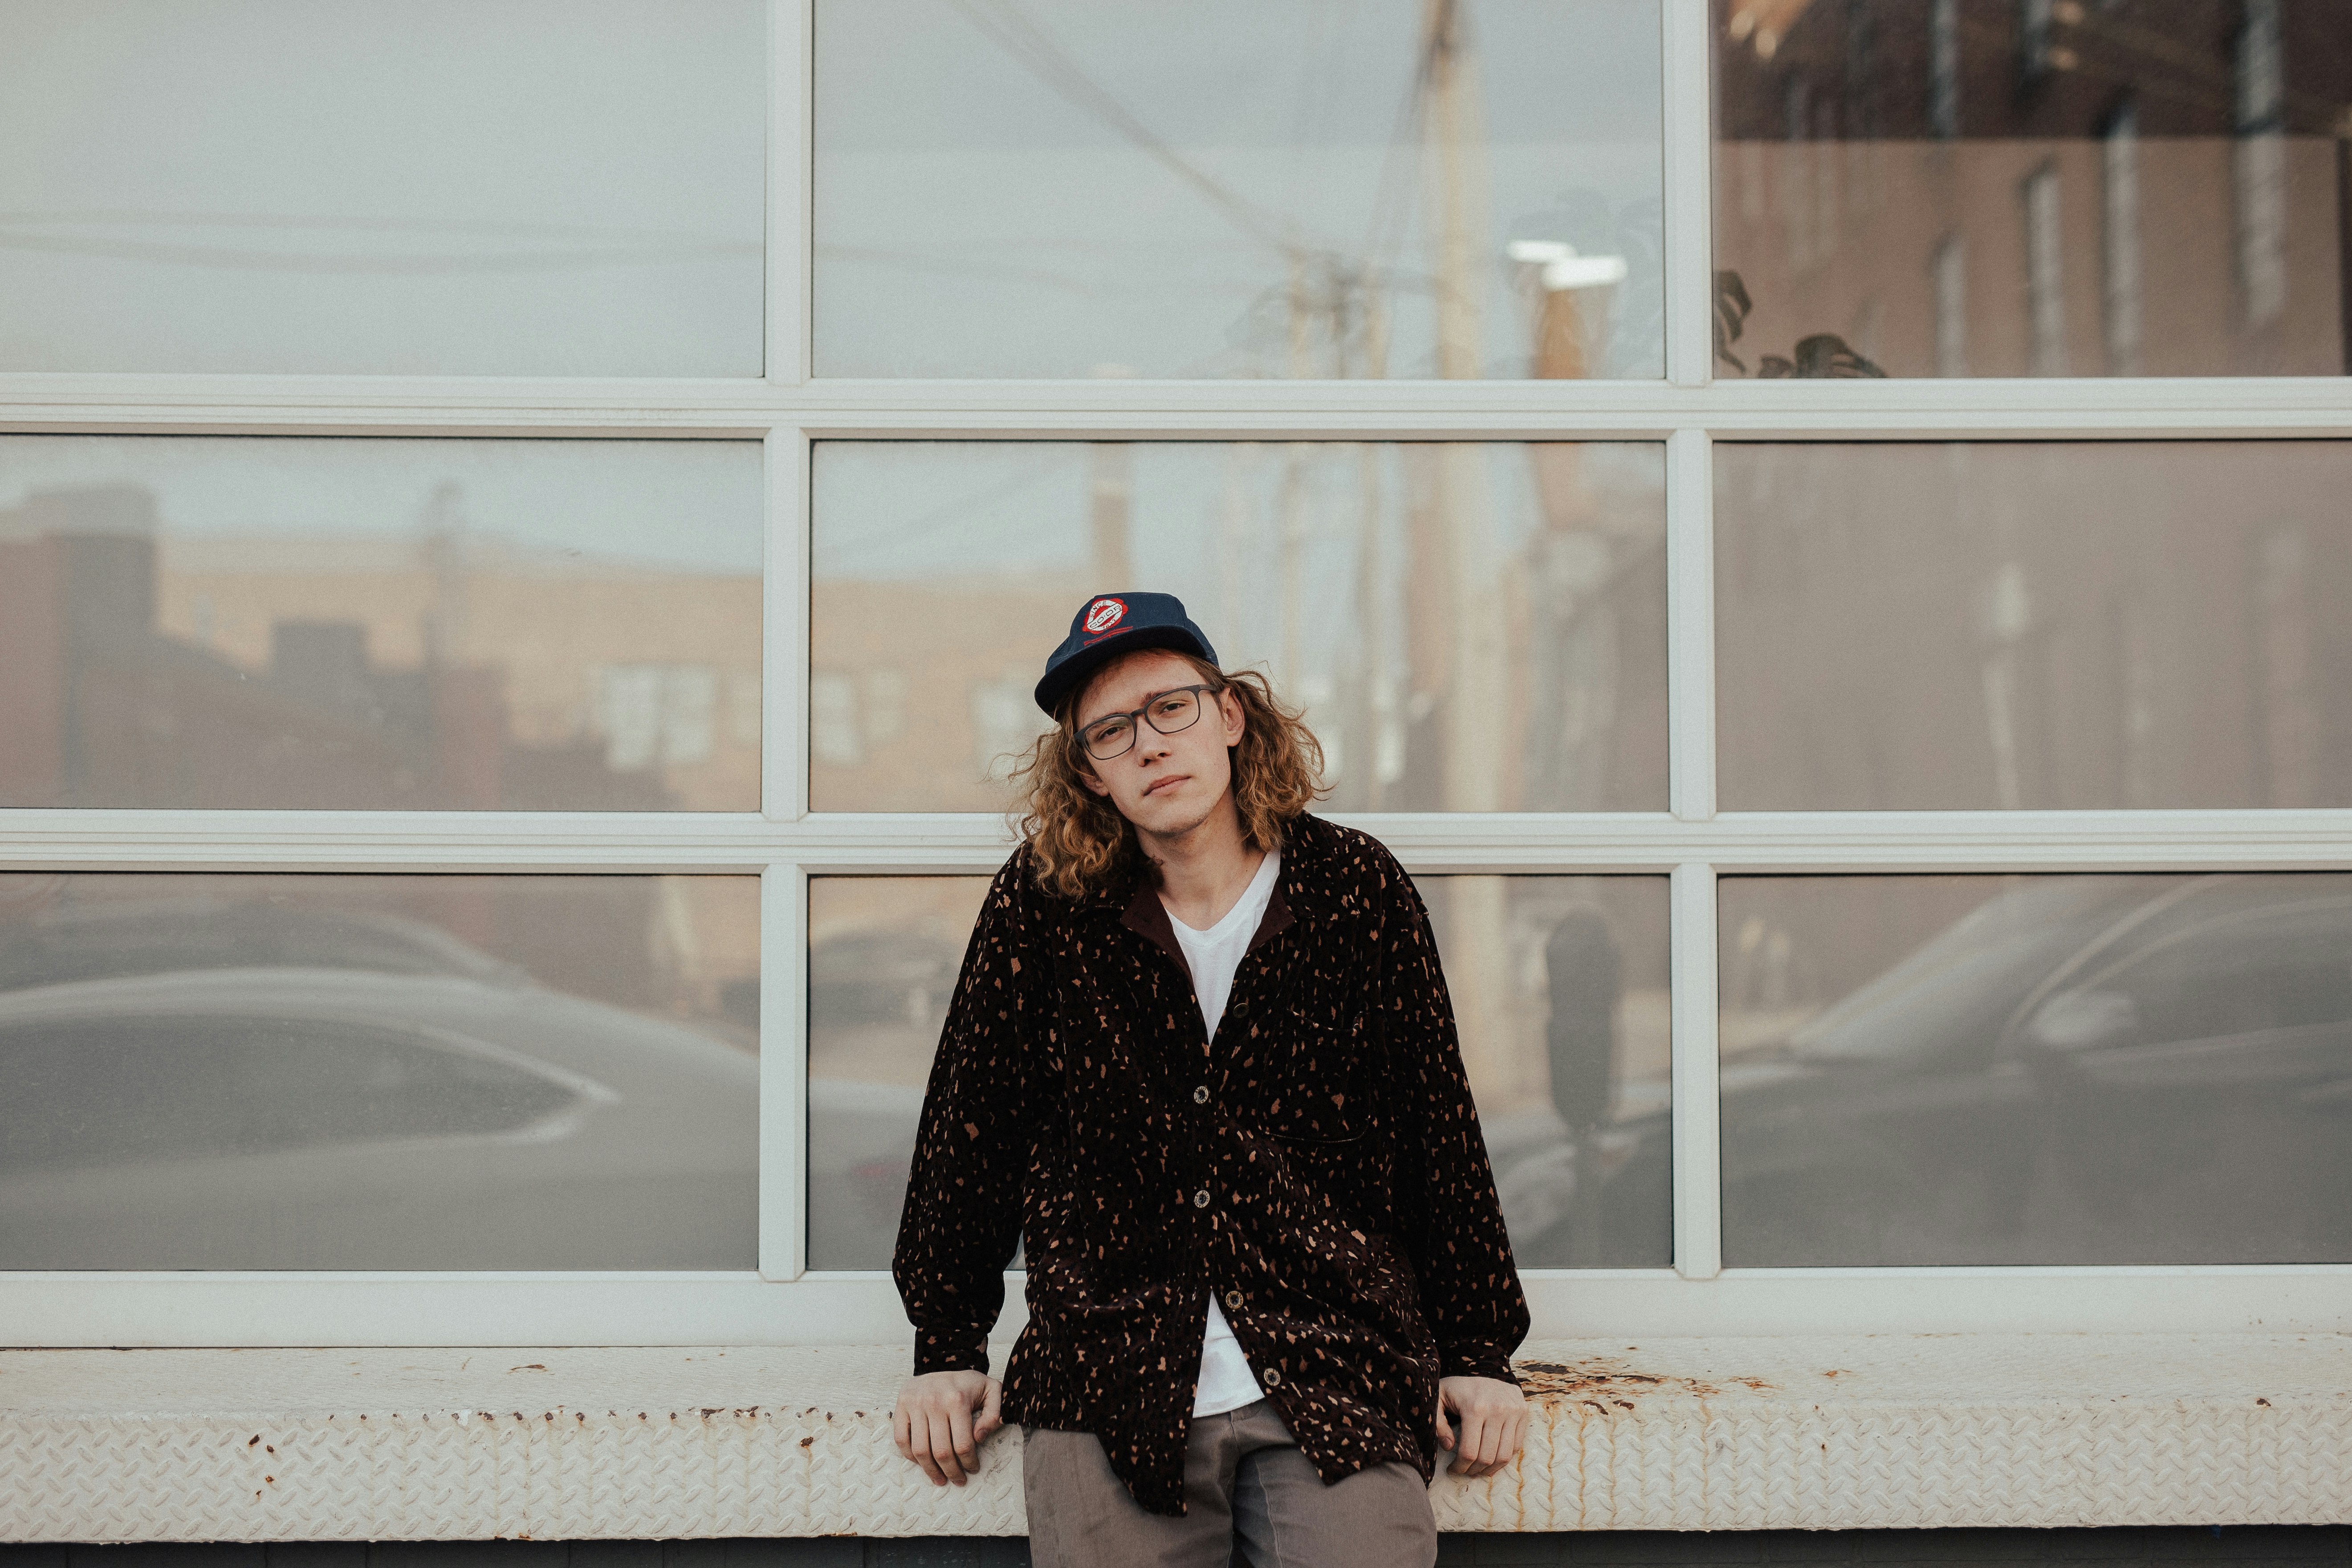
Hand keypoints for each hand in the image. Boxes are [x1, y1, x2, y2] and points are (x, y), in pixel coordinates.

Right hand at [891, 1370, 1003, 1486]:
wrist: (942, 1363)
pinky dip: (910, 1456)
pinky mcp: (901, 1406)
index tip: (973, 1469)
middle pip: (941, 1451)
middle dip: (951, 1472)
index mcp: (958, 1399)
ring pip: (920, 1450)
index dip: (968, 1462)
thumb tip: (979, 1437)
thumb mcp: (991, 1391)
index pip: (963, 1444)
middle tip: (958, 1480)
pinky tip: (922, 1463)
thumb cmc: (968, 1384)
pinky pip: (901, 1440)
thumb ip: (993, 1414)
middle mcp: (934, 1401)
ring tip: (940, 1479)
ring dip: (930, 1471)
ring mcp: (915, 1404)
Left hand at [1433, 1374, 1525, 1478]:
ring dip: (1490, 1469)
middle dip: (1474, 1470)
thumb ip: (1438, 1423)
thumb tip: (1449, 1446)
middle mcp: (1497, 1409)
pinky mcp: (1523, 1412)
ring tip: (1478, 1470)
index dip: (1460, 1467)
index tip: (1452, 1470)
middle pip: (1487, 1457)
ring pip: (1504, 1455)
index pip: (1469, 1451)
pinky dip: (1504, 1458)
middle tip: (1465, 1471)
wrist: (1484, 1367)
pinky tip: (1492, 1459)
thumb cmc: (1457, 1388)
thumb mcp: (1438, 1399)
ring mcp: (1513, 1411)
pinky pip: (1516, 1445)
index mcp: (1475, 1407)